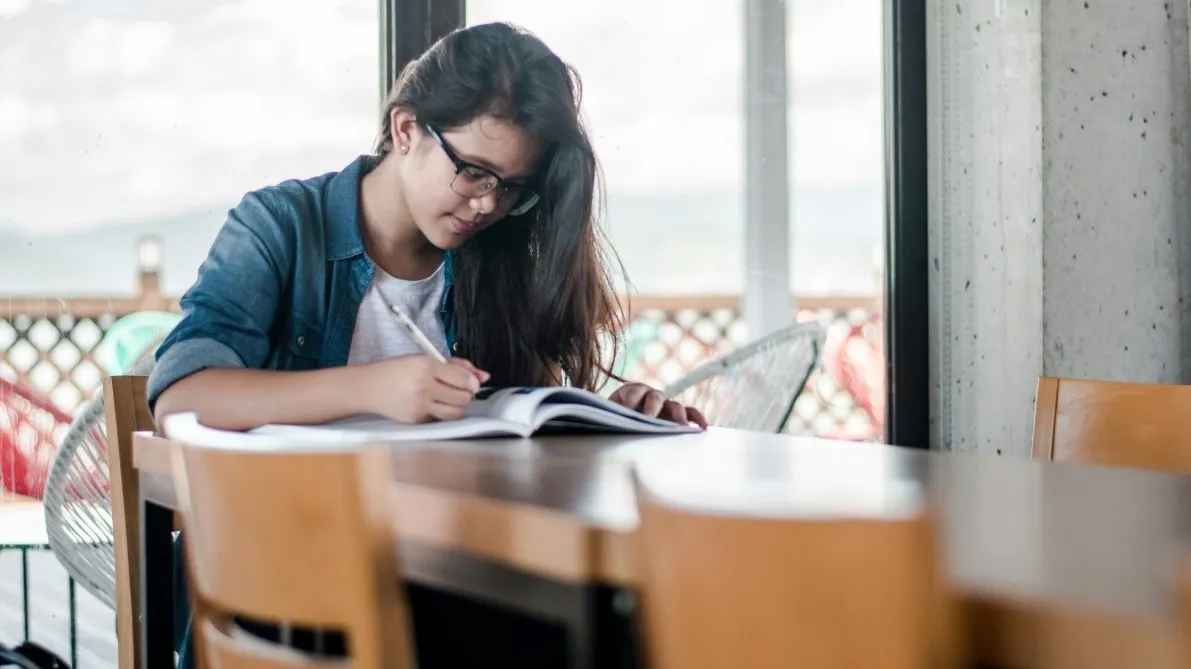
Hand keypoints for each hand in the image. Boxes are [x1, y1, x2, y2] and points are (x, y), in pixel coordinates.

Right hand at [357, 355, 489, 422]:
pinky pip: (440, 419)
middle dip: (466, 394)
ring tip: (447, 398)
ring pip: (456, 412)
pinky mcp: (416, 420)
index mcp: (426, 366)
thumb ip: (456, 365)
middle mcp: (424, 386)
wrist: (369, 387)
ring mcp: (419, 405)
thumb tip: (484, 376)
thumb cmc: (398, 370)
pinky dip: (440, 412)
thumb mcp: (425, 359)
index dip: (473, 382)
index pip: (463, 378)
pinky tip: (430, 404)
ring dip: (457, 405)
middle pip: (464, 397)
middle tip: (458, 389)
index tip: (472, 382)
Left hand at [609, 382, 707, 428]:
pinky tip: (703, 428)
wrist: (619, 424)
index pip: (633, 391)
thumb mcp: (609, 418)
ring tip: (682, 426)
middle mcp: (650, 396)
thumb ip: (610, 418)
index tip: (626, 409)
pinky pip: (689, 414)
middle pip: (655, 397)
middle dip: (652, 407)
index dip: (631, 398)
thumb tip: (608, 423)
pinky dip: (697, 418)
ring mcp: (665, 405)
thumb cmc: (612, 422)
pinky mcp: (676, 416)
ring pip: (675, 406)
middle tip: (649, 419)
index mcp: (630, 392)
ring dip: (678, 415)